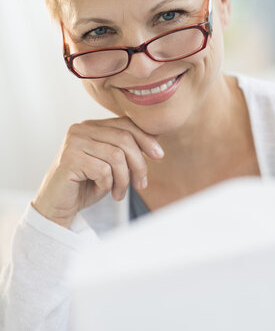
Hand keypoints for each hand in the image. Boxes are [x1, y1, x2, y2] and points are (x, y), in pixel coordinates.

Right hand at [32, 117, 163, 227]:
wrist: (58, 206)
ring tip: (119, 192)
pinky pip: (103, 170)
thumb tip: (156, 139)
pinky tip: (102, 190)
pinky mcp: (70, 158)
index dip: (146, 139)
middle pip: (124, 139)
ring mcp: (74, 142)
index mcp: (92, 126)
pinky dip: (108, 184)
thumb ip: (126, 150)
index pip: (126, 124)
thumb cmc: (87, 185)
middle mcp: (81, 129)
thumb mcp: (112, 165)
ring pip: (117, 156)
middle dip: (139, 164)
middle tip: (141, 185)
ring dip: (124, 179)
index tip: (159, 156)